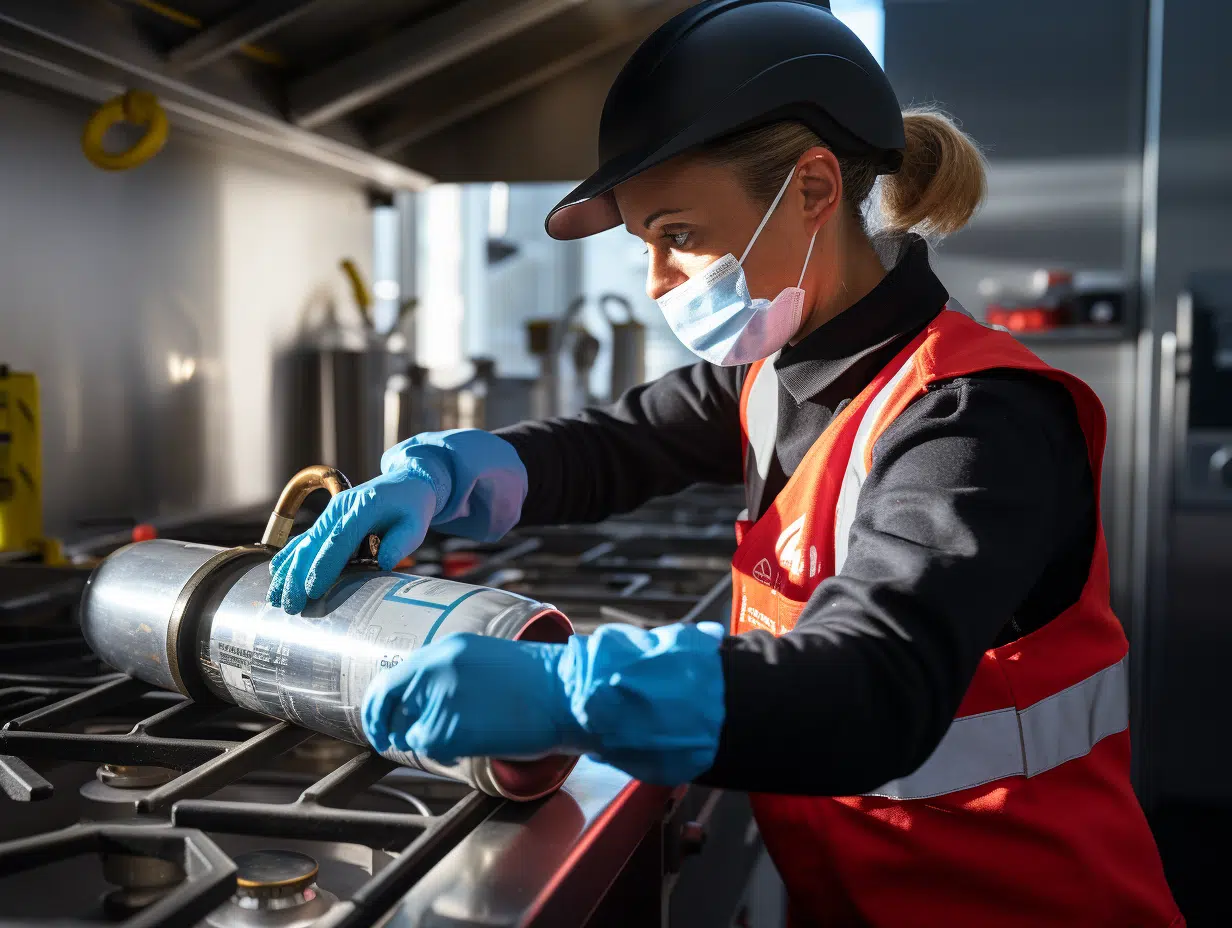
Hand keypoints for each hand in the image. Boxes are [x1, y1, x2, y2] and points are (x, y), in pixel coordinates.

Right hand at [267, 462, 443, 613]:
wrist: (407, 480)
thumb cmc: (412, 505)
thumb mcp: (417, 523)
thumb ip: (402, 542)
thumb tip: (385, 563)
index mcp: (364, 507)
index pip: (340, 539)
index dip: (324, 565)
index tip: (312, 589)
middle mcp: (342, 508)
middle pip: (314, 543)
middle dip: (298, 576)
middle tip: (289, 605)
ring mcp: (332, 512)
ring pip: (304, 543)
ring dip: (287, 570)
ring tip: (274, 596)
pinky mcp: (328, 519)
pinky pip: (305, 538)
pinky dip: (289, 556)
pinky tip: (276, 573)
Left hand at [361, 633, 581, 763]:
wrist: (566, 693)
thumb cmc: (538, 682)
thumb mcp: (484, 661)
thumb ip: (448, 675)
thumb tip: (418, 703)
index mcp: (446, 649)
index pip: (391, 678)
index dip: (378, 705)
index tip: (378, 722)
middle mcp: (436, 669)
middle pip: (389, 704)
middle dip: (387, 726)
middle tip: (388, 741)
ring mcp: (440, 698)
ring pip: (410, 731)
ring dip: (425, 740)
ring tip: (461, 736)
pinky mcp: (449, 728)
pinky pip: (428, 748)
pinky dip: (442, 754)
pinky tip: (468, 745)